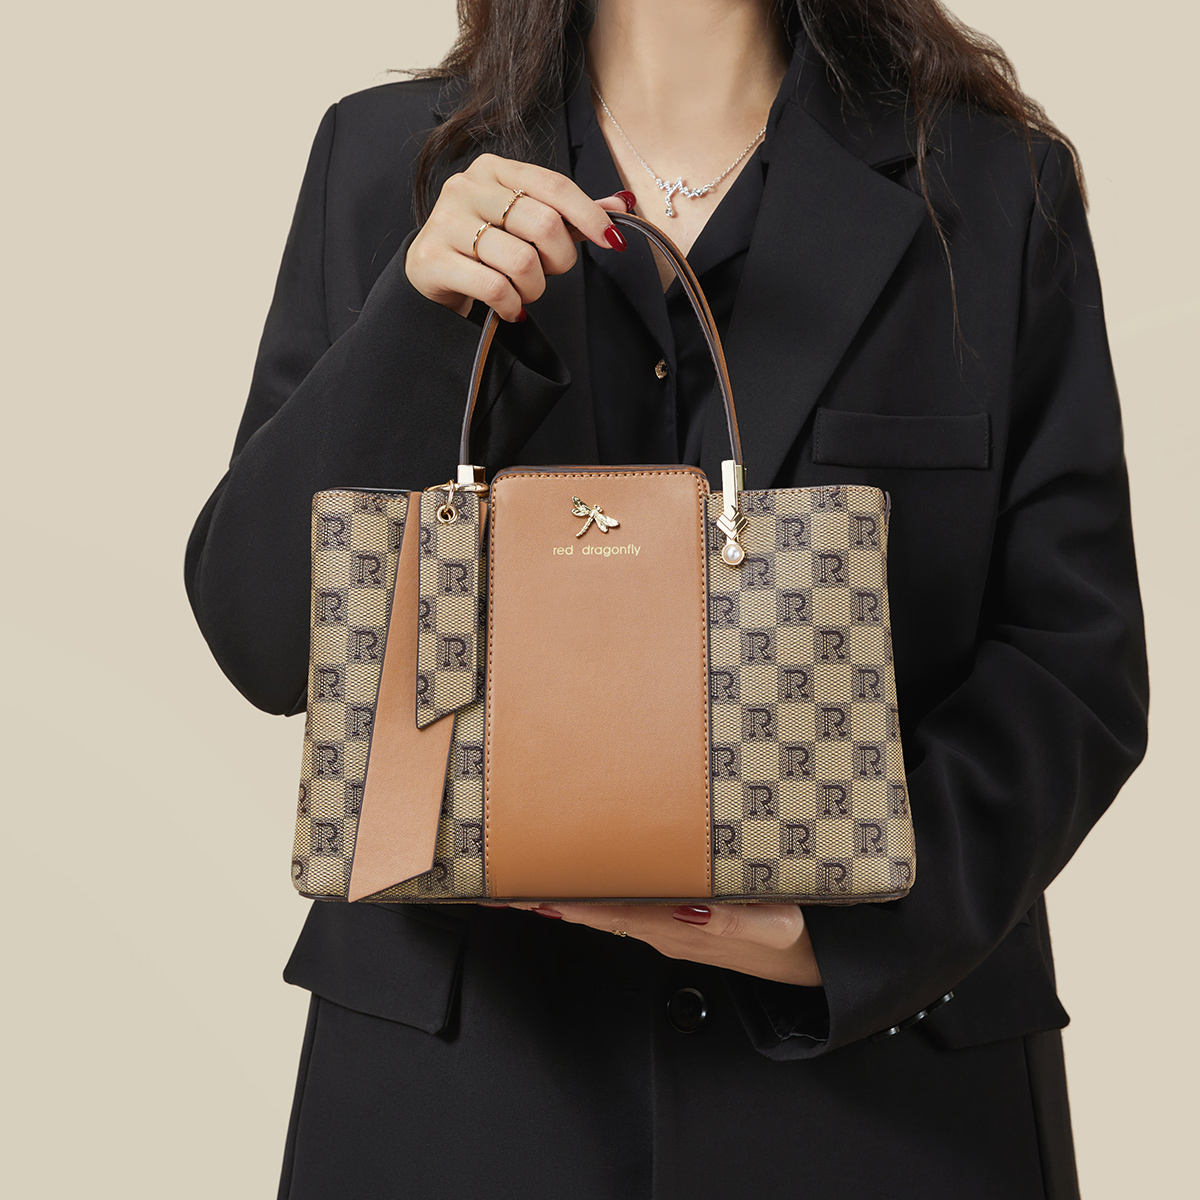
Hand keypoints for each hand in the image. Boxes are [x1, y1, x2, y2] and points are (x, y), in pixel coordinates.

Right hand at [405, 152, 635, 320]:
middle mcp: (467, 187)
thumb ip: (569, 214)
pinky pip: (495, 288)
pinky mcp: (432, 258)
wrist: (429, 274)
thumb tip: (621, 204)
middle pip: (543, 224)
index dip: (589, 215)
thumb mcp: (525, 225)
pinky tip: (509, 307)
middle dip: (558, 260)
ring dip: (533, 288)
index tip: (613, 241)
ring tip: (523, 292)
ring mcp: (446, 222)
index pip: (554, 186)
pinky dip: (512, 306)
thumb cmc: (485, 247)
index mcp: (494, 170)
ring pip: (521, 261)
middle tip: (547, 273)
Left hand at [489, 901, 822, 986]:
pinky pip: (630, 909)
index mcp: (682, 929)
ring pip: (609, 910)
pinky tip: (587, 883)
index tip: (524, 887)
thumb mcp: (782, 927)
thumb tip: (692, 907)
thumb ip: (739, 922)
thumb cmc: (803, 941)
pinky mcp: (684, 927)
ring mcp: (673, 932)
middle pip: (597, 910)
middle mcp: (667, 932)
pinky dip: (601, 897)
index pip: (609, 910)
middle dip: (553, 894)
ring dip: (572, 895)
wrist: (823, 966)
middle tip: (506, 877)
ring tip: (530, 877)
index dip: (566, 898)